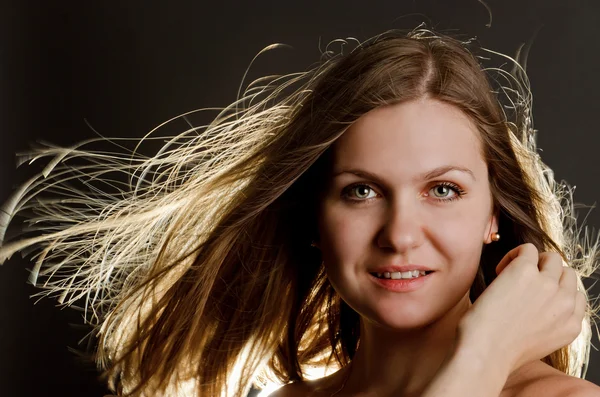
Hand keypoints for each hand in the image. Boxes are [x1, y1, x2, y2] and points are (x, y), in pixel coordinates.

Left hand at [458, 243, 584, 370]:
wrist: (486, 352)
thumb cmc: (499, 351)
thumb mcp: (538, 343)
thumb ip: (548, 323)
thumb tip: (536, 302)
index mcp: (571, 325)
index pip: (576, 296)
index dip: (555, 291)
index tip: (533, 296)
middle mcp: (565, 303)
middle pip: (566, 273)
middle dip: (545, 274)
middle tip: (520, 286)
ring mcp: (548, 285)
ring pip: (551, 258)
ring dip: (532, 262)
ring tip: (509, 277)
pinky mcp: (525, 271)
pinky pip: (527, 248)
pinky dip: (513, 255)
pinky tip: (500, 271)